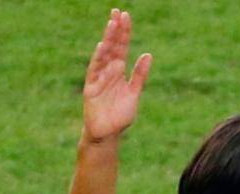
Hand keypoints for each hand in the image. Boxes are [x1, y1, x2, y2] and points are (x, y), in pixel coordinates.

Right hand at [82, 9, 151, 141]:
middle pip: (113, 47)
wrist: (107, 134)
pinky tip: (103, 47)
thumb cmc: (119, 115)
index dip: (124, 32)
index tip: (126, 16)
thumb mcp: (134, 93)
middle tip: (118, 13)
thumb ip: (140, 75)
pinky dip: (98, 59)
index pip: (122, 47)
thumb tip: (148, 54)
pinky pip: (94, 70)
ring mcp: (98, 78)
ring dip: (108, 39)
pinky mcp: (91, 87)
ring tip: (112, 24)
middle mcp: (108, 71)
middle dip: (115, 30)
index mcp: (119, 71)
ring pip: (104, 55)